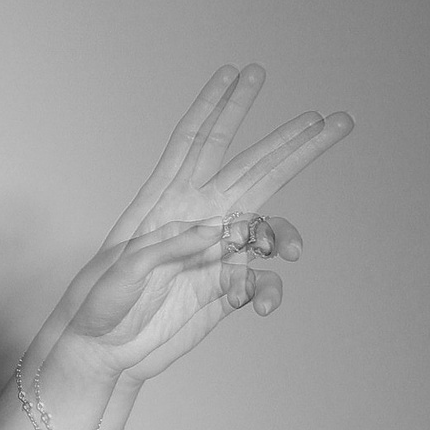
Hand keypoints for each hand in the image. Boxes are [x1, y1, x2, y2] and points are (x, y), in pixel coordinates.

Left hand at [64, 65, 352, 382]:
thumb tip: (217, 235)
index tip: (240, 71)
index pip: (196, 142)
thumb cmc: (95, 311)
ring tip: (294, 250)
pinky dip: (270, 291)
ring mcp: (212, 255)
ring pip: (266, 226)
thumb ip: (166, 250)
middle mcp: (194, 221)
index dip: (219, 105)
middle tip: (335, 117)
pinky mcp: (223, 290)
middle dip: (292, 142)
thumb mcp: (118, 276)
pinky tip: (262, 308)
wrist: (101, 357)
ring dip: (288, 233)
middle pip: (251, 169)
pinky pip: (262, 281)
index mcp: (162, 204)